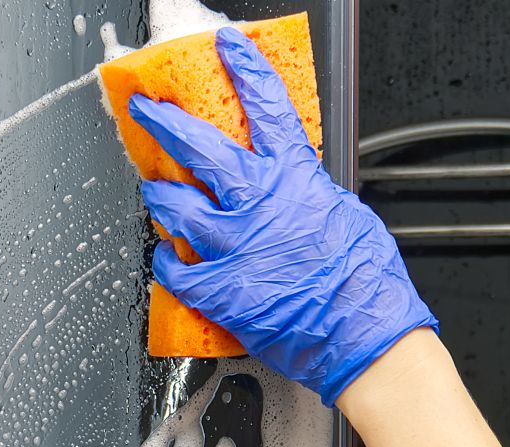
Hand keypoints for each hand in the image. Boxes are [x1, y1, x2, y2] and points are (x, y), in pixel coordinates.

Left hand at [130, 26, 437, 405]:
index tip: (226, 48)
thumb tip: (296, 187)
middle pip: (198, 147)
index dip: (245, 71)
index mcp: (294, 179)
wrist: (362, 336)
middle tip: (145, 109)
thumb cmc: (364, 283)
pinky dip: (167, 261)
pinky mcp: (218, 288)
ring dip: (159, 196)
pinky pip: (174, 268)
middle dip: (164, 122)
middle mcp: (257, 204)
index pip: (266, 108)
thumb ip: (309, 194)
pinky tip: (169, 258)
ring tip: (154, 192)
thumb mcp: (346, 215)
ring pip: (175, 205)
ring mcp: (233, 245)